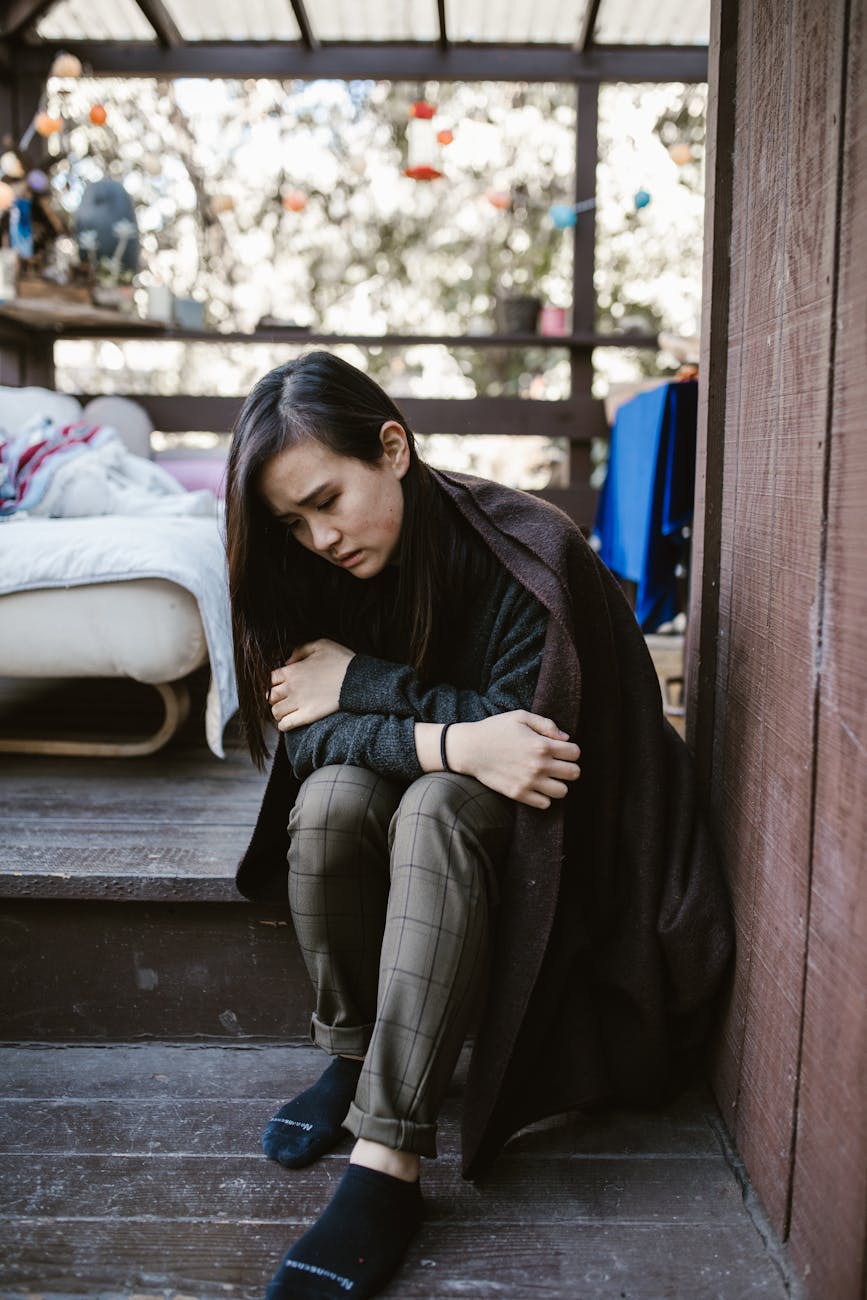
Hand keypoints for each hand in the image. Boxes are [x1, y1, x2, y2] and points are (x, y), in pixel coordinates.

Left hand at [268, 638, 354, 730]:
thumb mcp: (321, 645)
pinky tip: (289, 722)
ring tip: (286, 711)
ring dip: (278, 712)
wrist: (357, 680)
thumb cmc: (341, 661)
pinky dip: (284, 725)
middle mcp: (291, 687)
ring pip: (275, 712)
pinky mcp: (307, 716)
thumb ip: (300, 650)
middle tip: (283, 699)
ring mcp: (298, 703)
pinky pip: (285, 725)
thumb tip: (288, 661)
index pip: (269, 679)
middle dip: (274, 698)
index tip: (281, 685)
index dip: (273, 682)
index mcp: (292, 671)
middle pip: (270, 696)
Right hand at [447, 711, 580, 808]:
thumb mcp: (521, 717)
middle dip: (569, 767)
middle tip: (558, 764)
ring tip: (549, 777)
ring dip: (559, 783)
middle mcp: (539, 766)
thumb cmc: (495, 729)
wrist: (470, 748)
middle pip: (574, 773)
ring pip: (563, 791)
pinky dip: (544, 796)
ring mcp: (529, 782)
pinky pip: (545, 804)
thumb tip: (566, 738)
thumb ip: (546, 725)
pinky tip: (537, 786)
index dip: (571, 750)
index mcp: (542, 745)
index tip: (562, 749)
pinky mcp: (518, 794)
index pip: (575, 753)